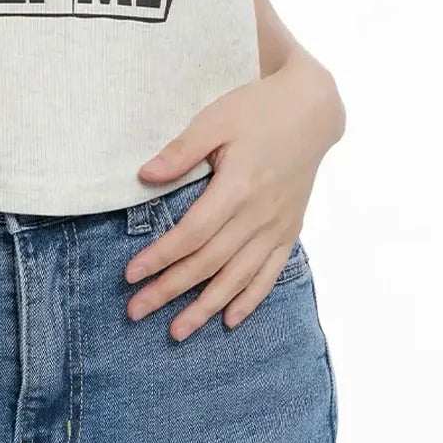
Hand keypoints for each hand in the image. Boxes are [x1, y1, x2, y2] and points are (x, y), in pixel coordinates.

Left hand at [124, 52, 345, 338]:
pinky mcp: (289, 230)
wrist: (311, 111)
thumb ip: (181, 151)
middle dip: (171, 290)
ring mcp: (278, 226)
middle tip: (137, 311)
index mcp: (239, 186)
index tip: (130, 275)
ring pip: (238, 277)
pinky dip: (250, 299)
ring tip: (177, 332)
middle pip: (210, 262)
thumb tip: (144, 176)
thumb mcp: (216, 119)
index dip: (160, 257)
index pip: (193, 233)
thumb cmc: (257, 110)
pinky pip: (269, 273)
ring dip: (206, 307)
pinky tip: (229, 320)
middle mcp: (260, 213)